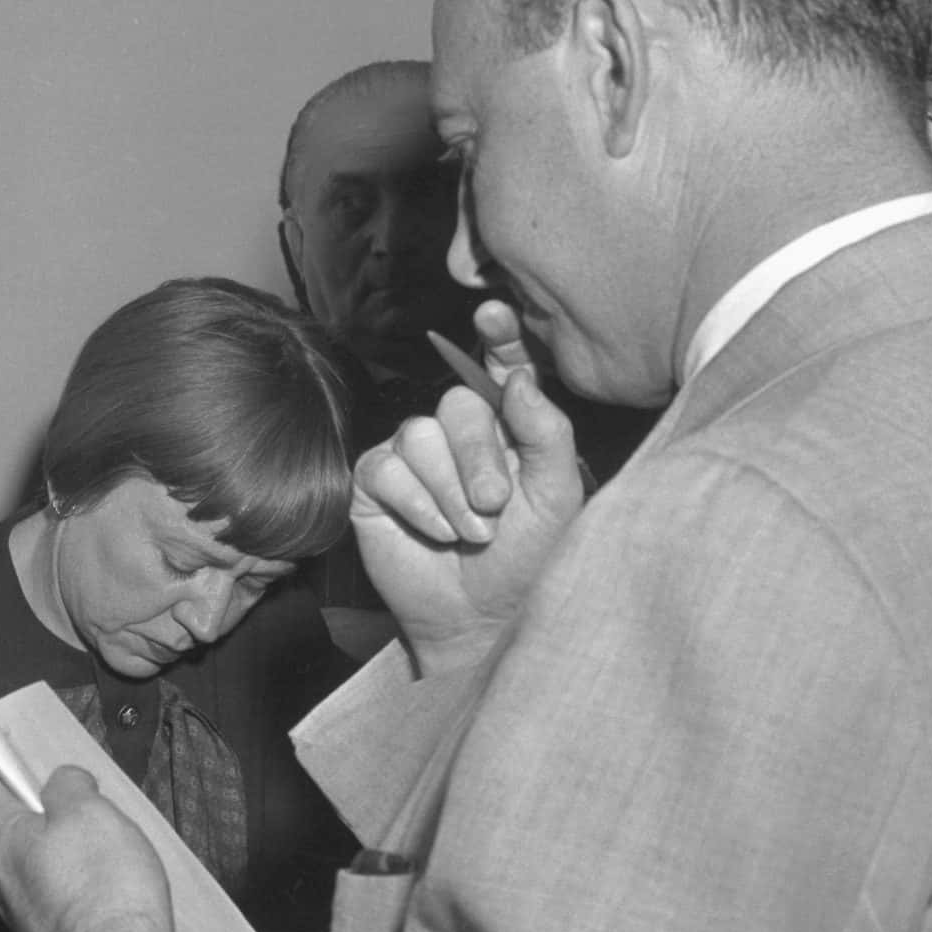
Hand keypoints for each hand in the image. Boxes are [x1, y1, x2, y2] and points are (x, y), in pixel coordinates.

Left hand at [0, 765, 172, 931]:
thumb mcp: (87, 809)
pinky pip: (61, 907)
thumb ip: (69, 786)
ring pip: (37, 872)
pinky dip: (80, 892)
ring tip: (104, 845)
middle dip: (37, 811)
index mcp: (1, 839)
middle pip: (11, 831)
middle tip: (72, 794)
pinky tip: (111, 892)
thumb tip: (62, 785)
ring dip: (63, 854)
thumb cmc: (99, 886)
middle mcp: (3, 883)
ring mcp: (26, 922)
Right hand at [352, 300, 581, 678]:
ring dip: (450, 492)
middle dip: (479, 458)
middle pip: (456, 403)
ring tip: (470, 533)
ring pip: (419, 435)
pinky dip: (417, 504)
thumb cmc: (529, 561)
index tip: (494, 312)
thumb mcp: (556, 496)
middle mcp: (458, 433)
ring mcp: (413, 455)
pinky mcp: (374, 483)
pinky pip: (386, 467)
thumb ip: (545, 432)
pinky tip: (436, 533)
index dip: (496, 336)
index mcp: (509, 427)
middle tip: (495, 507)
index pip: (498, 367)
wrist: (483, 620)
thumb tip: (516, 377)